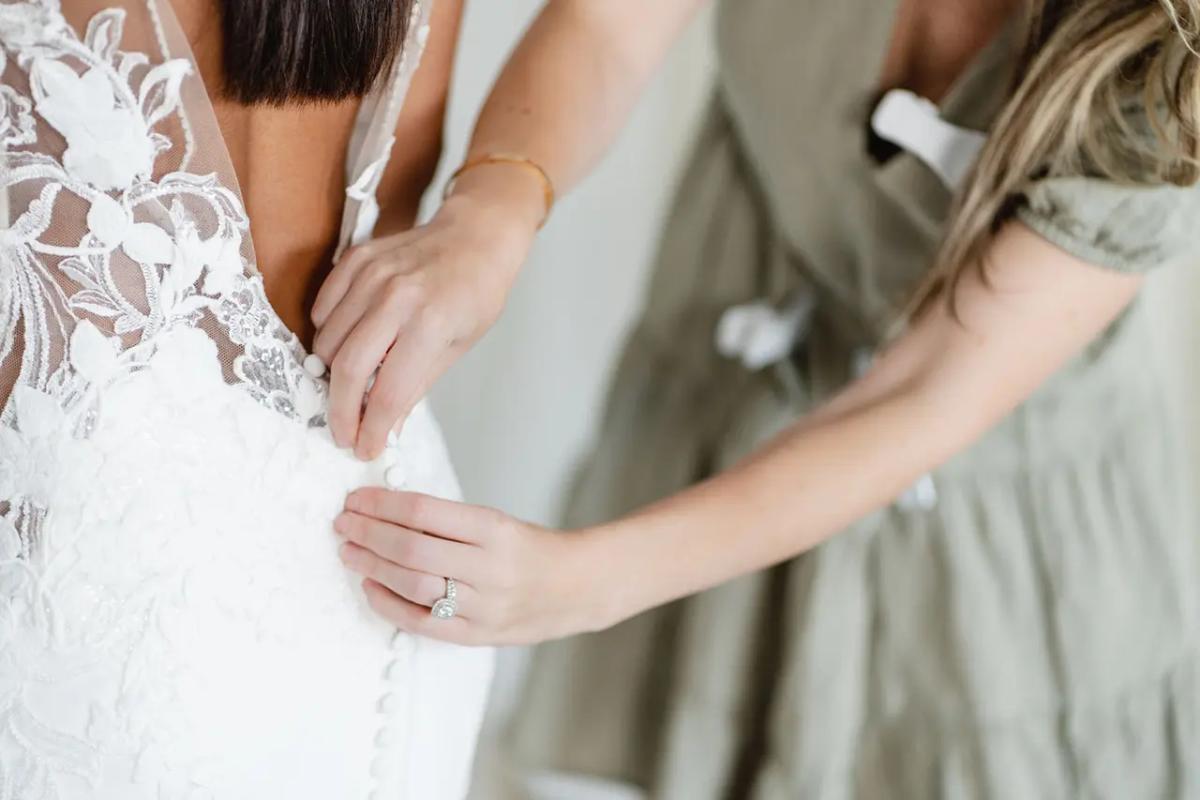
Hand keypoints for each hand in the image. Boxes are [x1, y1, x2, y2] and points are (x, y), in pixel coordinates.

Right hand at [311, 188, 536, 459]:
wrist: (474, 237)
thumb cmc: (475, 294)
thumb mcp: (457, 347)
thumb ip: (416, 387)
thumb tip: (385, 429)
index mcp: (429, 323)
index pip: (388, 392)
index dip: (372, 428)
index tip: (364, 448)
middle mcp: (396, 297)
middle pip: (348, 368)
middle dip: (341, 411)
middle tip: (343, 432)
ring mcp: (372, 275)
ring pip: (328, 341)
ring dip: (332, 375)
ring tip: (351, 388)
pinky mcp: (355, 260)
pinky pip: (323, 310)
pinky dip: (327, 336)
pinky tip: (347, 347)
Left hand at [333, 488, 611, 644]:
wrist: (575, 588)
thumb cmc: (528, 549)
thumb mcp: (496, 522)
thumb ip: (447, 522)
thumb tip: (384, 511)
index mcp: (495, 530)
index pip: (425, 512)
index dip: (383, 504)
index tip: (357, 497)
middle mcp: (489, 569)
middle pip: (412, 550)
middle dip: (369, 533)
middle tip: (343, 522)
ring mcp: (483, 606)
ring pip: (413, 586)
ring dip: (372, 566)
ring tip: (349, 551)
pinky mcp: (476, 635)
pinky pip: (422, 622)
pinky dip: (388, 604)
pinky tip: (369, 587)